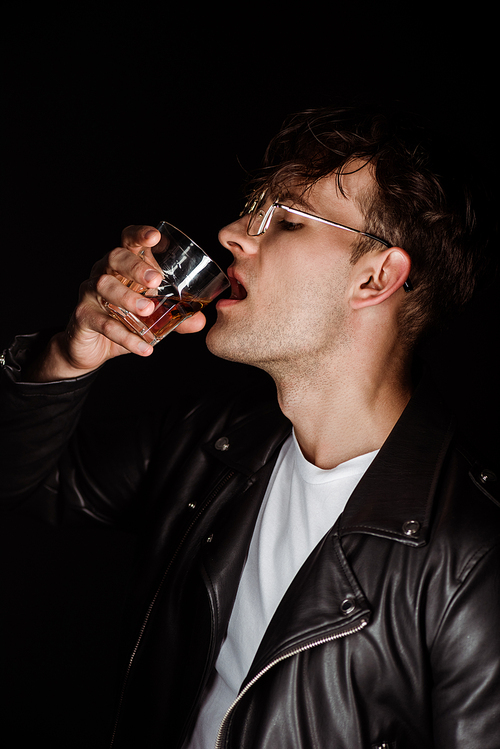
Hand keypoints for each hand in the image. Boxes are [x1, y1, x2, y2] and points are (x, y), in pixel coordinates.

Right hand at [32, 225, 206, 380]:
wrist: (92, 348)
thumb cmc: (124, 321)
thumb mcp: (153, 317)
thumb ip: (176, 317)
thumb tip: (201, 321)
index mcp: (123, 266)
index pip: (128, 241)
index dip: (139, 235)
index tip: (155, 236)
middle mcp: (104, 272)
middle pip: (115, 258)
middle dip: (136, 266)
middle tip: (155, 280)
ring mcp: (90, 293)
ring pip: (104, 286)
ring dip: (127, 297)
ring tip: (148, 309)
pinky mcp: (83, 316)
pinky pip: (103, 323)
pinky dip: (125, 336)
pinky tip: (144, 347)